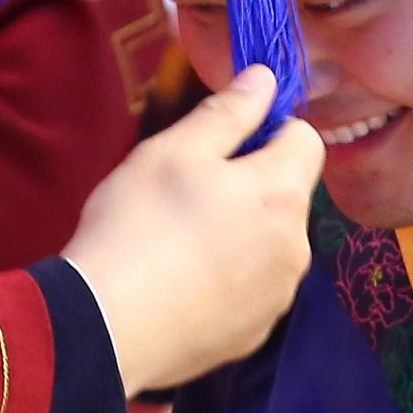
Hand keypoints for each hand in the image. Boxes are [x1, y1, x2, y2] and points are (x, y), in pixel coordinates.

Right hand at [58, 68, 325, 392]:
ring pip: (271, 245)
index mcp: (281, 192)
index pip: (307, 138)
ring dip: (241, 235)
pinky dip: (228, 282)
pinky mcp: (255, 334)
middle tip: (188, 193)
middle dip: (251, 186)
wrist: (106, 327)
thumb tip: (265, 78)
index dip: (270, 129)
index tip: (225, 141)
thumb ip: (228, 111)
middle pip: (288, 196)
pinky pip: (252, 291)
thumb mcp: (173, 151)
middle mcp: (296, 247)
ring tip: (179, 243)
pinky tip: (182, 284)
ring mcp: (278, 296)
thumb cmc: (136, 227)